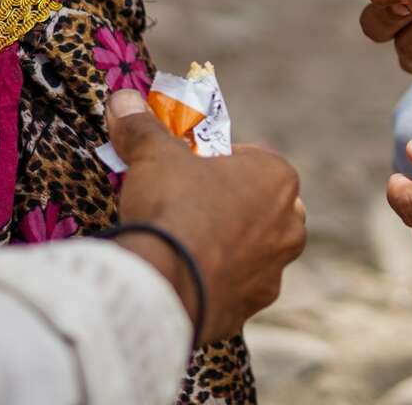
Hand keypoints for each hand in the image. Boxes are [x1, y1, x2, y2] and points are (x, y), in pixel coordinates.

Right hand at [106, 91, 305, 343]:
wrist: (163, 285)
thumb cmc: (173, 205)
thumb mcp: (153, 154)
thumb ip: (142, 126)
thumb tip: (123, 98)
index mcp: (277, 179)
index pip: (255, 158)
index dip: (220, 161)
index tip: (190, 168)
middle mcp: (288, 227)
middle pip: (261, 205)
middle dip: (230, 204)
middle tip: (189, 204)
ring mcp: (272, 274)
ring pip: (252, 252)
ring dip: (225, 247)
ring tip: (183, 244)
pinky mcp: (247, 312)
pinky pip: (231, 290)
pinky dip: (211, 284)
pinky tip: (180, 278)